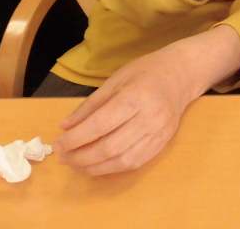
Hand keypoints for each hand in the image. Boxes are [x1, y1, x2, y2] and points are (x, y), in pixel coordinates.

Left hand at [55, 41, 204, 175]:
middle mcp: (149, 117)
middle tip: (63, 157)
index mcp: (135, 97)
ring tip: (77, 163)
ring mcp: (158, 132)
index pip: (99, 125)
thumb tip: (65, 127)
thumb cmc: (146, 72)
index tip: (58, 144)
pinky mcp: (163, 142)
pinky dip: (112, 167)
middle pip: (109, 147)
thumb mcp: (115, 80)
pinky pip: (135, 163)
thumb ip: (90, 105)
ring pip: (122, 160)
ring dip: (94, 167)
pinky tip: (98, 164)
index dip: (75, 139)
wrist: (182, 74)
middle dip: (81, 157)